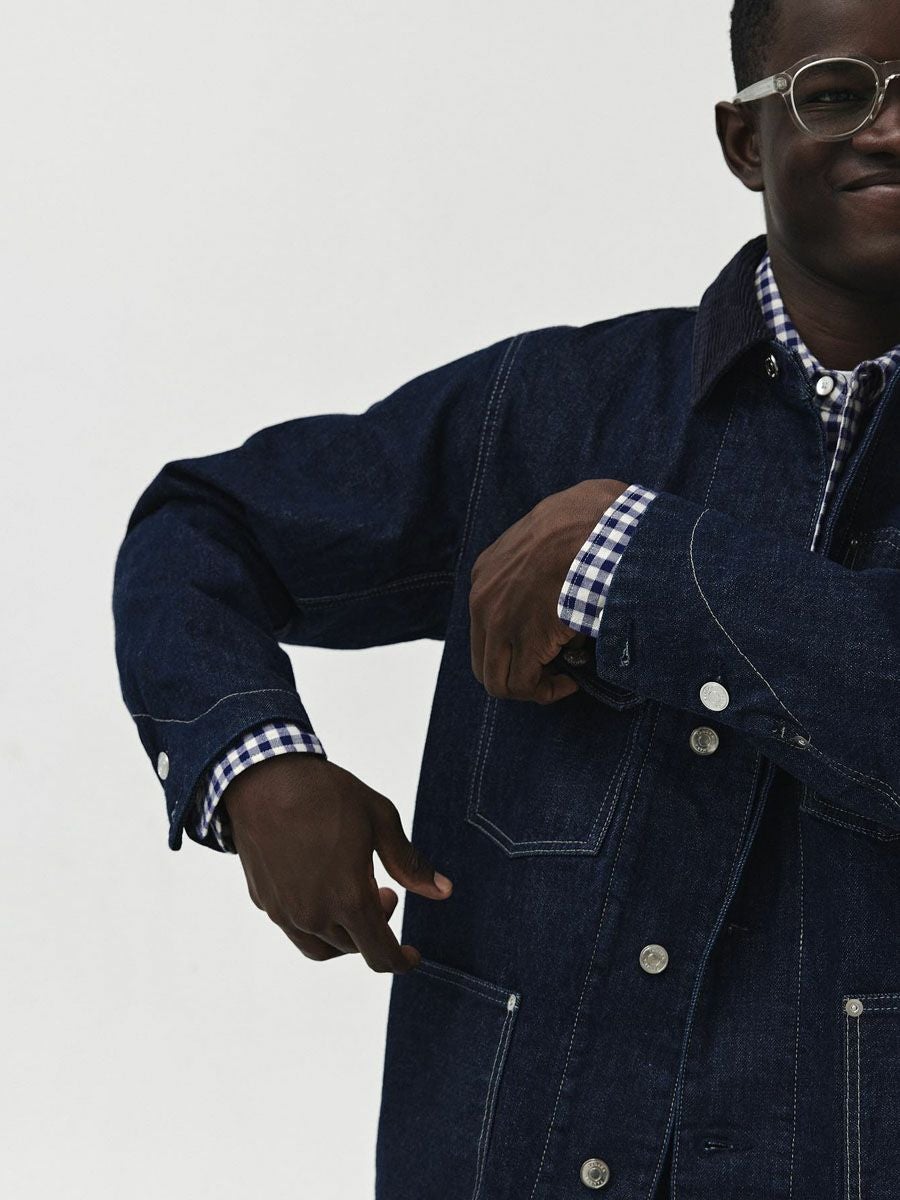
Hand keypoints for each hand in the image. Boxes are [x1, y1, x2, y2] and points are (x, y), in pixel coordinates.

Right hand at [224, 752, 451, 972]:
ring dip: (344, 934)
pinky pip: (295, 927)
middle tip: (382, 891)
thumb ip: (410, 863)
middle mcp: (314, 915)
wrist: (263, 779)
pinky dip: (315, 920)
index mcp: (348, 898)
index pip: (380, 954)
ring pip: (321, 947)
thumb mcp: (380, 819)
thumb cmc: (325, 794)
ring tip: (353, 895)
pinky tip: (320, 884)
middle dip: (376, 928)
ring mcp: (284, 911)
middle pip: (353, 948)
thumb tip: (443, 891)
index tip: (412, 955)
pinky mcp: (263, 902)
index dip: (402, 961)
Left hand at [468, 477, 629, 703]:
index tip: (546, 645)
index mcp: (487, 572)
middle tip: (552, 669)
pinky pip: (524, 685)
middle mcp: (483, 600)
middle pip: (484, 660)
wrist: (602, 525)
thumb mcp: (546, 533)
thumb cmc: (589, 521)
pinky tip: (571, 681)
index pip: (486, 626)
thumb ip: (540, 561)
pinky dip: (548, 691)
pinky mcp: (525, 639)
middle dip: (518, 671)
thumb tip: (560, 590)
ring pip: (498, 680)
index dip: (515, 644)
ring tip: (563, 677)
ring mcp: (500, 621)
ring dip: (532, 686)